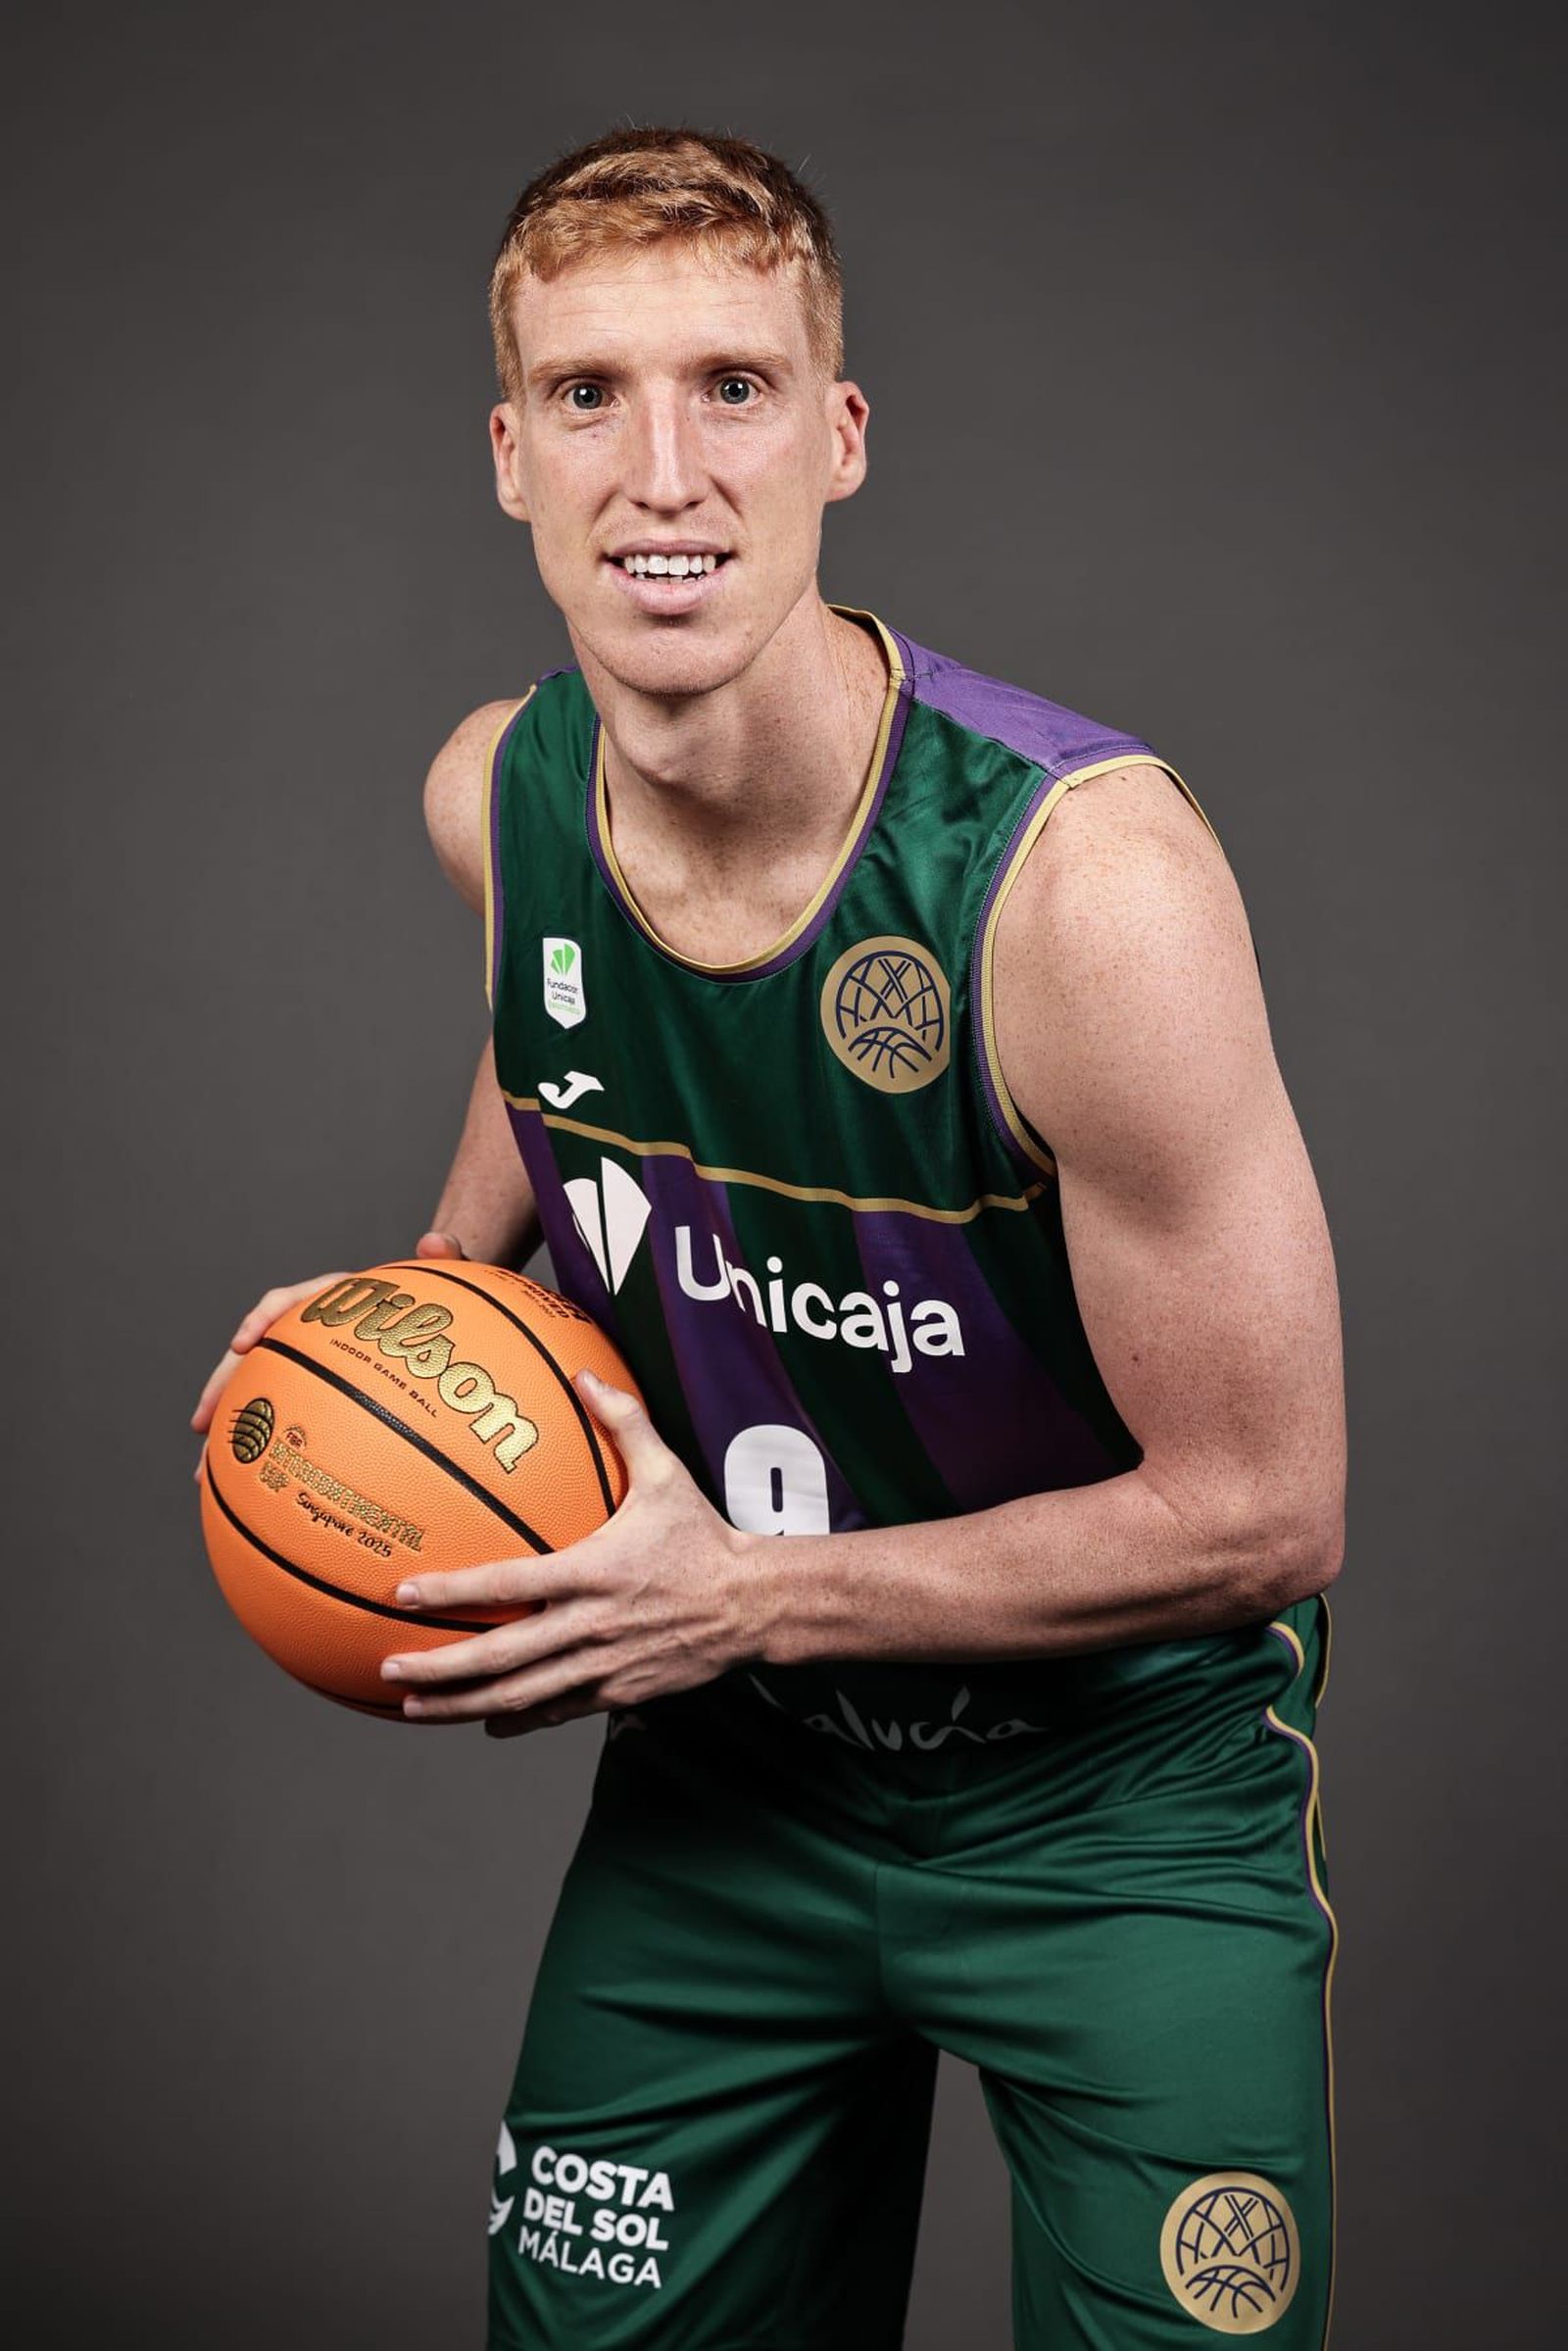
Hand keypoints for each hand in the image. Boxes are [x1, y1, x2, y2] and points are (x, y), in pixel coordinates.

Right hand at [190, 1231, 465, 1473]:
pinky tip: (249, 1489)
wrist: (441, 1315)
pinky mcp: (318, 1395)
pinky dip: (268, 1450)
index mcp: (333, 1300)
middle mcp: (312, 1330)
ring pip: (260, 1393)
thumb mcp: (447, 1276)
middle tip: (202, 1423)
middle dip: (223, 1387)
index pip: (287, 1302)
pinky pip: (286, 1420)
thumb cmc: (441, 1296)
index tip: (245, 1343)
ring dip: (232, 1429)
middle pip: (256, 1356)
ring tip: (206, 1473)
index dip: (262, 1319)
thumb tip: (436, 1242)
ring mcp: (312, 1363)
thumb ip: (444, 1258)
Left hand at [379, 1370, 767, 1735]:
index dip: (452, 1591)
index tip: (405, 1593)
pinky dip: (516, 1720)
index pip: (508, 1583)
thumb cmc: (704, 1536)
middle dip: (440, 1670)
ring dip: (462, 1705)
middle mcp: (589, 1625)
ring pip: (520, 1697)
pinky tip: (483, 1721)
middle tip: (389, 1670)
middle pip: (500, 1658)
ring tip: (416, 1707)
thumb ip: (624, 1424)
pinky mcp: (617, 1693)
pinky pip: (555, 1711)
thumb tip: (585, 1374)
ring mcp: (601, 1666)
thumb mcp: (667, 1475)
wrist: (753, 1604)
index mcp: (592, 1572)